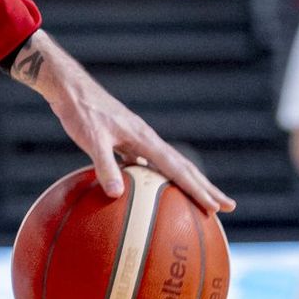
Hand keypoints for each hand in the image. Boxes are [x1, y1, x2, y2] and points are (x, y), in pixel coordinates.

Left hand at [10, 29, 234, 213]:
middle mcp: (148, 140)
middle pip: (185, 168)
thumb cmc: (82, 111)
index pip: (179, 170)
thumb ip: (104, 165)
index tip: (216, 206)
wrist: (72, 90)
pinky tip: (157, 191)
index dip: (198, 189)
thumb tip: (116, 194)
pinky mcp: (127, 142)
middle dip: (207, 188)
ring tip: (203, 201)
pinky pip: (150, 165)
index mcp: (145, 139)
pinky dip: (161, 180)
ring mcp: (139, 141)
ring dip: (189, 184)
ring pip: (171, 167)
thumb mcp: (91, 139)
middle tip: (227, 207)